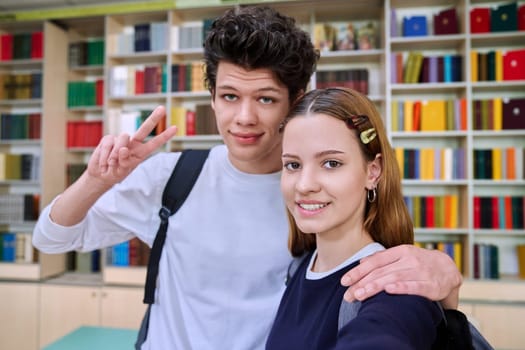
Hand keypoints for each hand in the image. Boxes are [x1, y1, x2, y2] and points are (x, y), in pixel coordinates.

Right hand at [87, 106, 176, 187]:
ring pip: (123, 138)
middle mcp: (133, 143)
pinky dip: (104, 156)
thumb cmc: (116, 173)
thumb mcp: (122, 171)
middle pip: (144, 129)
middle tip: (162, 108)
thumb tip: (123, 149)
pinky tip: (104, 163)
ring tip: (111, 164)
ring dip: (115, 154)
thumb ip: (124, 161)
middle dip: (154, 119)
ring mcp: (121, 140)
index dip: (164, 136)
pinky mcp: (108, 139)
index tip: (175, 128)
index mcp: (141, 152)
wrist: (101, 174)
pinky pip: (108, 144)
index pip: (154, 143)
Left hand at [341, 244, 461, 307]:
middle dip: (362, 283)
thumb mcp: (401, 256)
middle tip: (348, 295)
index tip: (344, 281)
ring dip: (375, 287)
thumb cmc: (419, 264)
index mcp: (400, 251)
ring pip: (394, 278)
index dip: (358, 271)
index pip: (375, 261)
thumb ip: (383, 259)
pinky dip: (401, 288)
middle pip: (381, 271)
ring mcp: (421, 271)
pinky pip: (415, 286)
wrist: (449, 269)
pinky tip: (388, 290)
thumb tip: (362, 262)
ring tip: (360, 295)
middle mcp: (410, 259)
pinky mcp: (432, 285)